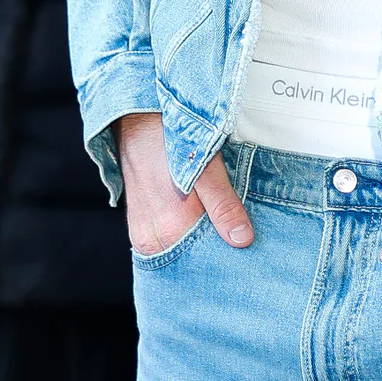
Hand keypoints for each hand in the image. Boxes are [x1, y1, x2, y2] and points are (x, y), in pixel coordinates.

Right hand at [115, 110, 252, 256]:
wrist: (138, 119)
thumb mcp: (208, 171)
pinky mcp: (139, 226)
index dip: (226, 256)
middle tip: (236, 240)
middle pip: (190, 259)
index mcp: (168, 230)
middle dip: (213, 252)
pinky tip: (196, 224)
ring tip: (216, 229)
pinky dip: (182, 237)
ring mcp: (141, 234)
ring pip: (179, 251)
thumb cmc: (173, 141)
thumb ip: (224, 207)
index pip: (204, 261)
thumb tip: (242, 239)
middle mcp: (151, 239)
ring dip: (197, 244)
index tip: (243, 250)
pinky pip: (166, 243)